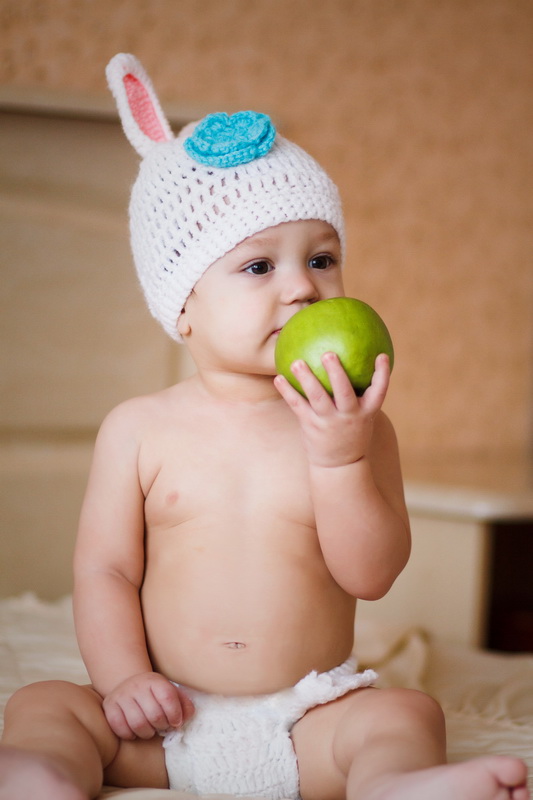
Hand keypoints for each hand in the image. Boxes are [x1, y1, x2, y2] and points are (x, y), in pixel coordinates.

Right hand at [102, 671, 194, 739]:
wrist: (128, 684)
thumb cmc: (154, 694)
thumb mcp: (171, 693)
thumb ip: (184, 705)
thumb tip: (186, 718)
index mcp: (155, 680)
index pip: (168, 697)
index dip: (175, 714)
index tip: (176, 722)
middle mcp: (137, 685)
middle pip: (155, 715)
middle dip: (162, 726)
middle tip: (162, 727)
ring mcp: (121, 695)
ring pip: (138, 725)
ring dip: (147, 733)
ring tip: (150, 730)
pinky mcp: (109, 706)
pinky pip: (121, 728)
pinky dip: (130, 735)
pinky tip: (135, 731)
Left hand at [274, 352, 389, 467]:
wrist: (341, 465)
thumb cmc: (352, 432)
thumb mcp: (363, 415)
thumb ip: (362, 393)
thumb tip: (356, 361)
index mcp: (366, 411)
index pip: (379, 391)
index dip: (382, 373)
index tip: (381, 355)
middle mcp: (349, 416)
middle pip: (345, 392)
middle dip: (337, 373)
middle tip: (328, 354)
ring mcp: (330, 422)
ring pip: (318, 398)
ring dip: (307, 379)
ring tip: (297, 363)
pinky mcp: (311, 426)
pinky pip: (298, 405)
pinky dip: (288, 391)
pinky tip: (279, 378)